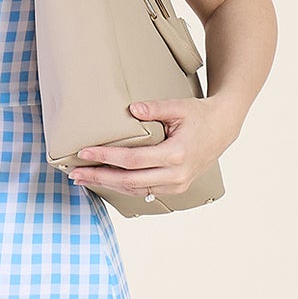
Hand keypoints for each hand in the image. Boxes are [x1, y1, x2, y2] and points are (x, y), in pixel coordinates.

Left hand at [67, 96, 237, 199]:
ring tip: (83, 179)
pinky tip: (106, 181)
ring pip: (135, 191)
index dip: (106, 158)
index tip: (84, 153)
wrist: (223, 128)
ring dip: (107, 185)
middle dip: (99, 177)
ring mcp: (176, 185)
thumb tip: (131, 109)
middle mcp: (176, 175)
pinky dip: (122, 187)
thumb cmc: (200, 115)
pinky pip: (144, 192)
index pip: (132, 160)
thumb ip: (155, 108)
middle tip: (75, 173)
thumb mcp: (179, 107)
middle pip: (129, 181)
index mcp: (176, 155)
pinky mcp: (175, 188)